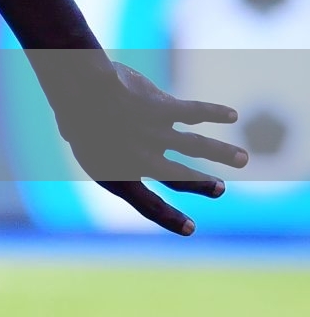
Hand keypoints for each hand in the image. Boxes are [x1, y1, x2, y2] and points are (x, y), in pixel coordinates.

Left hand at [46, 59, 246, 234]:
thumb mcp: (82, 137)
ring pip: (196, 146)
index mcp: (117, 173)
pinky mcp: (163, 111)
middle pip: (178, 175)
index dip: (169, 218)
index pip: (147, 204)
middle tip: (221, 189)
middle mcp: (140, 159)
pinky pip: (194, 112)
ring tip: (242, 158)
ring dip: (221, 153)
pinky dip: (214, 113)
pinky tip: (231, 114)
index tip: (190, 229)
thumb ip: (105, 145)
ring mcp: (153, 136)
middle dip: (200, 183)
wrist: (76, 87)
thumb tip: (108, 140)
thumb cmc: (74, 111)